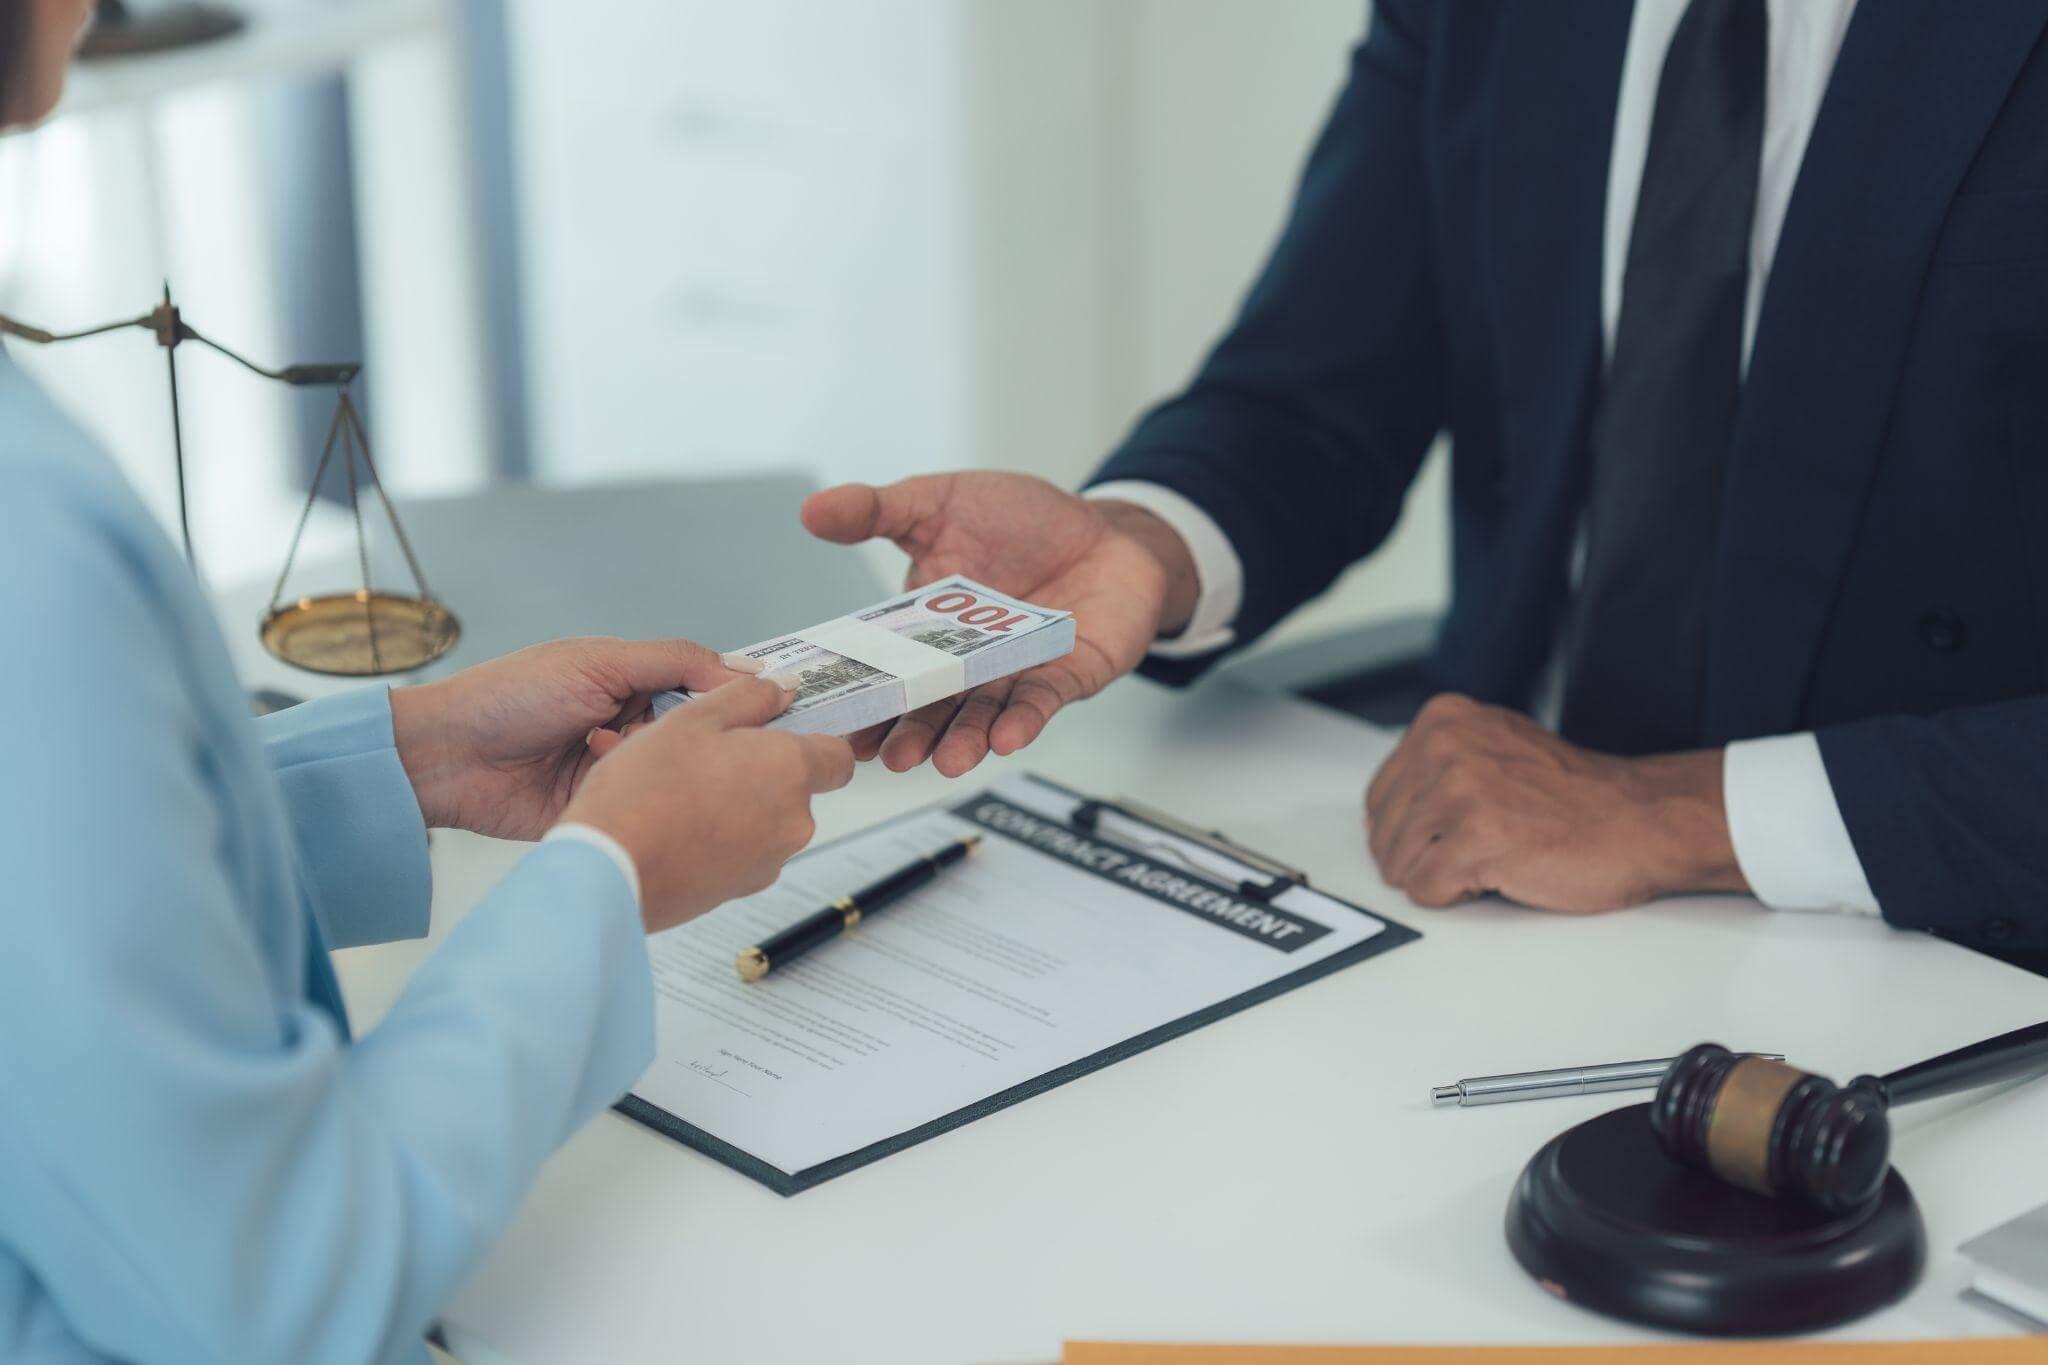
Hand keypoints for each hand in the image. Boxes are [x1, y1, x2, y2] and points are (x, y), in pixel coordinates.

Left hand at [390, 636, 757, 838]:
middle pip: (698, 735)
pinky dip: (639, 799)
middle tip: (701, 732)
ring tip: (605, 748)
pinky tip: (622, 786)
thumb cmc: (511, 695)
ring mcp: (620, 772)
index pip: (706, 688)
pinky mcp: (605, 812)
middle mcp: (633, 728)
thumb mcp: (600, 662)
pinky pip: (644, 808)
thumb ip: (677, 662)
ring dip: (654, 764)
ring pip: (674, 774)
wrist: (446, 758)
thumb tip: (748, 669)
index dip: (743, 697)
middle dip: (699, 735)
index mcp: (634, 683)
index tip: (789, 702)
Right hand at [561, 678, 856, 932]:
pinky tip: (678, 828)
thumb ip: (747, 698)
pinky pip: (742, 852)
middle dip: (761, 772)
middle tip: (706, 758)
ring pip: (766, 820)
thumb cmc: (645, 792)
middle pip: (796, 788)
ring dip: (738, 805)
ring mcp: (769, 861)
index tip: (780, 733)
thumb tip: (781, 690)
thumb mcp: (693, 719)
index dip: (812, 741)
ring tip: (682, 794)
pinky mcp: (741, 890)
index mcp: (790, 771)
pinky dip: (721, 839)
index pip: (838, 756)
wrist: (608, 870)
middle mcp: (793, 820)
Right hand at [801, 472, 1195, 775]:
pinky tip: (1005, 738)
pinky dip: (1024, 721)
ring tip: (945, 761)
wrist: (1106, 529)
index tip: (833, 720)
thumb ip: (877, 510)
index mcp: (927, 628)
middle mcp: (968, 663)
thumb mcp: (939, 503)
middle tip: (889, 757)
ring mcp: (1016, 673)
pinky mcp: (1067, 675)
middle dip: (912, 733)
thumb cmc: (1021, 521)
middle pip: (934, 706)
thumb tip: (810, 510)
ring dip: (964, 739)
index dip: (863, 694)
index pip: (887, 667)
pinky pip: (1042, 702)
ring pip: (985, 715)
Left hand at [1363, 694, 1747, 911]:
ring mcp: (1459, 791)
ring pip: (1397, 864)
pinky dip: (1454, 896)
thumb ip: (1441, 762)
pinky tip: (1496, 876)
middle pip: (1383, 832)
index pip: (1378, 796)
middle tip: (1475, 852)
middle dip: (1420, 856)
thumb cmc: (1578, 796)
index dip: (1409, 830)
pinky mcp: (1475, 839)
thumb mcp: (1496, 745)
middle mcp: (1445, 746)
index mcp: (1443, 719)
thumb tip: (1388, 804)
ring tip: (1491, 859)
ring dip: (1439, 876)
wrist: (1643, 819)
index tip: (1447, 835)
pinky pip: (1424, 889)